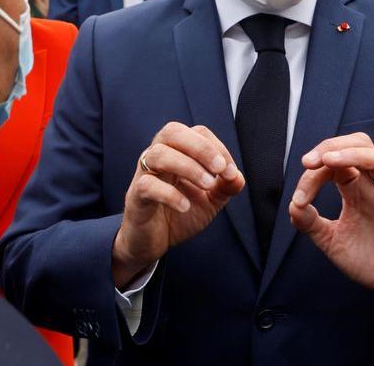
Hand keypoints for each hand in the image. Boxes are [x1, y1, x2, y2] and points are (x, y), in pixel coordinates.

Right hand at [111, 123, 244, 288]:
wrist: (152, 243)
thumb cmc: (179, 215)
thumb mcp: (209, 201)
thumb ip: (225, 188)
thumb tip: (237, 177)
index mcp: (177, 152)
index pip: (197, 133)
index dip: (217, 148)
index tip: (229, 173)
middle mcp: (158, 156)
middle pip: (172, 131)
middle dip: (201, 147)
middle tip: (219, 169)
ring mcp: (144, 174)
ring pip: (159, 154)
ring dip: (188, 167)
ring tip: (207, 185)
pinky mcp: (135, 196)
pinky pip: (148, 185)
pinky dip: (170, 194)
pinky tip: (185, 207)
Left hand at [289, 134, 373, 322]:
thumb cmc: (370, 258)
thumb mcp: (332, 241)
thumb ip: (311, 223)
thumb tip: (292, 206)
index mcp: (355, 189)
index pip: (333, 164)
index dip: (312, 174)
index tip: (299, 199)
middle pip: (360, 145)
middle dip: (333, 146)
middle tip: (309, 161)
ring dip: (356, 155)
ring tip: (331, 160)